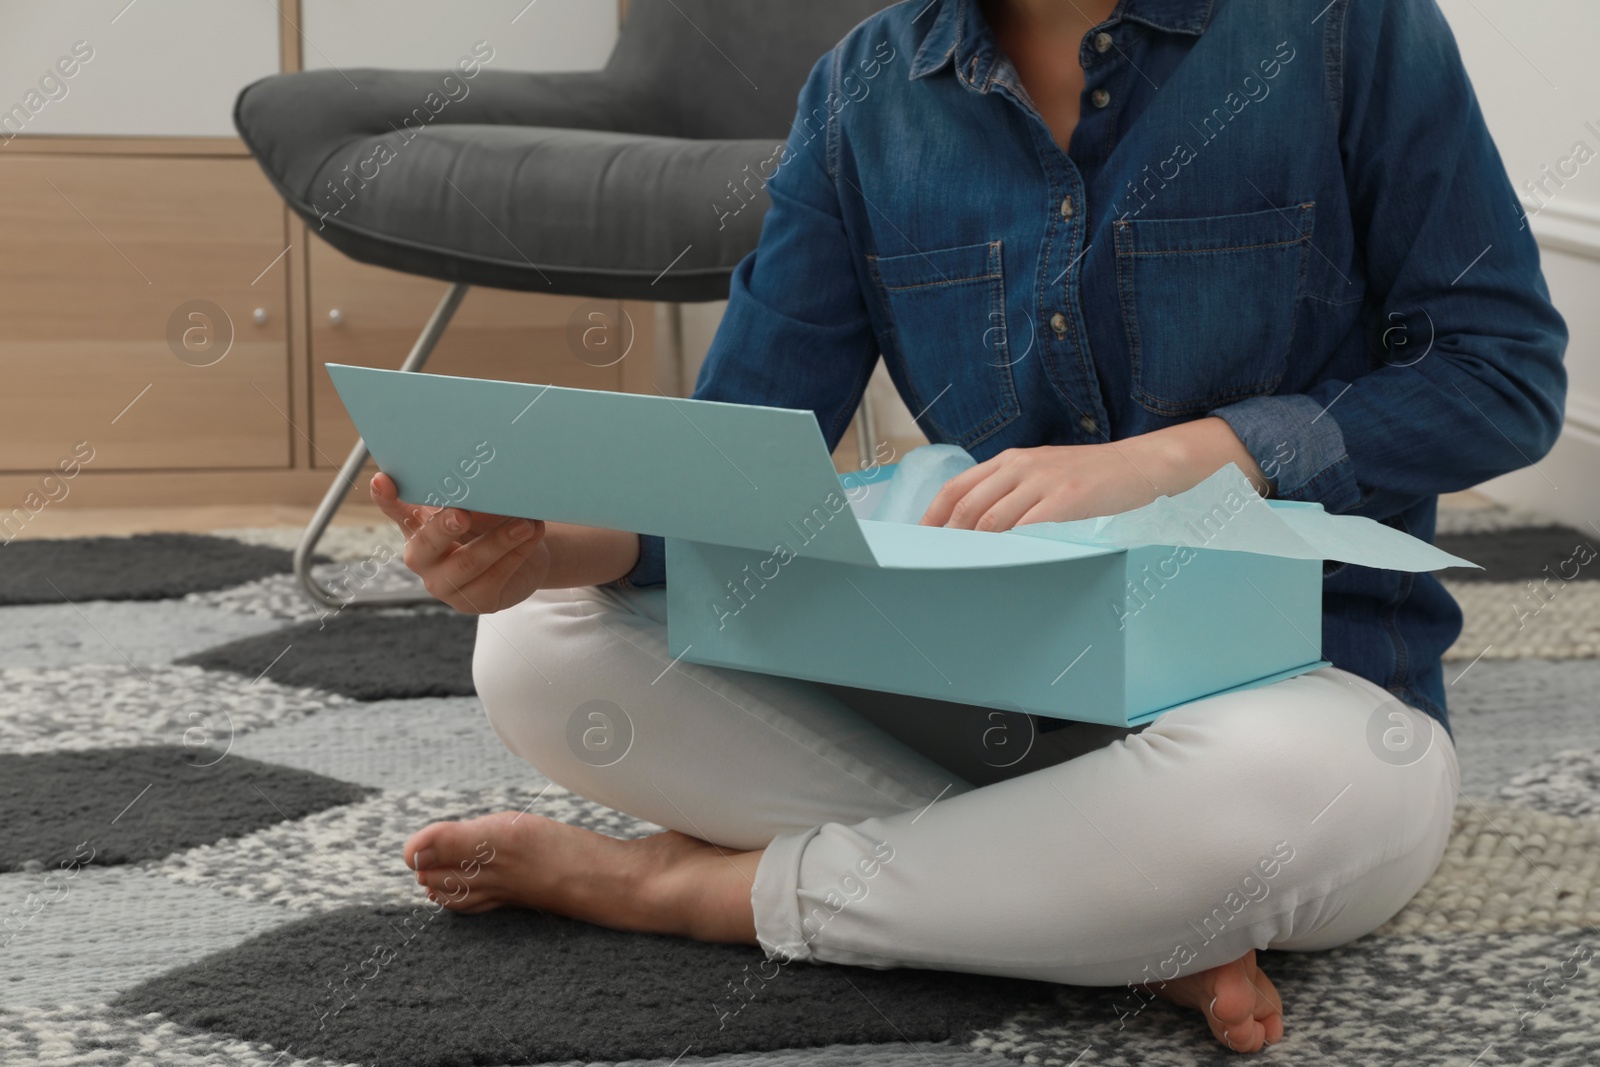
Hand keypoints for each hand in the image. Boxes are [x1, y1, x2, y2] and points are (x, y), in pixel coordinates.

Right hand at [370, 472, 549, 612]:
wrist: (524, 555)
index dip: (385, 498)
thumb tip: (484, 489)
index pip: (394, 510)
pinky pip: (495, 577)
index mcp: (416, 527)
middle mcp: (422, 559)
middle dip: (444, 527)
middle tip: (462, 514)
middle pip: (426, 543)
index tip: (382, 480)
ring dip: (499, 540)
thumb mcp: (478, 507)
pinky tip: (532, 534)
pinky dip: (517, 553)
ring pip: (469, 562)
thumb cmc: (491, 525)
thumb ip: (470, 499)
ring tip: (524, 524)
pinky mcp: (475, 602)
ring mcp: (445, 585)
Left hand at [919, 417, 1266, 531]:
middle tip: (934, 564)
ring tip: (961, 570)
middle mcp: (1020, 466)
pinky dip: (1007, 546)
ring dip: (972, 547)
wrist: (1141, 464)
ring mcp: (1043, 481)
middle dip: (946, 538)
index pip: (956, 488)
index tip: (918, 542)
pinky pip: (1026, 526)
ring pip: (991, 518)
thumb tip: (976, 526)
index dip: (932, 517)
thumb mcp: (1043, 473)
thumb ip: (1011, 491)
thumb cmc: (1091, 476)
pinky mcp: (1066, 498)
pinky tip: (999, 563)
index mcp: (1010, 460)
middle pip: (967, 506)